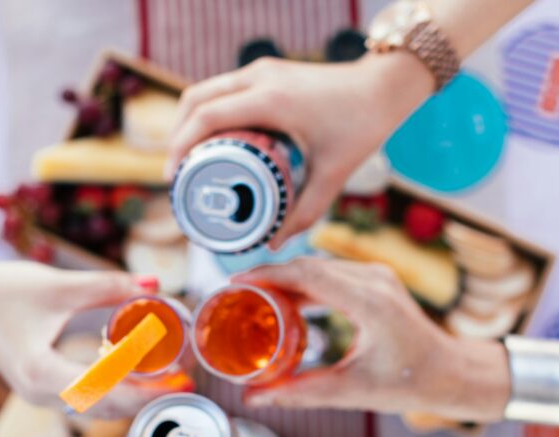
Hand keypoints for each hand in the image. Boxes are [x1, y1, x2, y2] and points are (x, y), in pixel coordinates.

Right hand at [0, 262, 172, 417]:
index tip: (181, 383)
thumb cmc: (2, 291)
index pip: (106, 394)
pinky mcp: (46, 390)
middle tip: (188, 381)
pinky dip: (119, 391)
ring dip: (136, 398)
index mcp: (41, 374)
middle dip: (149, 399)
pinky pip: (90, 400)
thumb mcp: (58, 285)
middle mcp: (41, 395)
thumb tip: (154, 282)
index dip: (147, 393)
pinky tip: (144, 376)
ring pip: (100, 409)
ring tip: (173, 380)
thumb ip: (107, 285)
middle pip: (108, 409)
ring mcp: (42, 397)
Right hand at [167, 54, 432, 247]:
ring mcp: (262, 69)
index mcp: (271, 100)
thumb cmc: (362, 126)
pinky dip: (209, 112)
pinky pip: (223, 89)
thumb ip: (305, 213)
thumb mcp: (333, 176)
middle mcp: (260, 78)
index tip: (173, 179)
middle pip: (194, 100)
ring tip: (189, 161)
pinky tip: (213, 141)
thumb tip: (273, 245)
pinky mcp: (267, 71)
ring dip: (190, 122)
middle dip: (177, 136)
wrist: (384, 87)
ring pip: (205, 91)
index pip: (205, 118)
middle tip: (178, 175)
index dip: (180, 147)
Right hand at [238, 258, 508, 421]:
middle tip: (234, 295)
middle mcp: (374, 280)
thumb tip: (254, 399)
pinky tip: (284, 301)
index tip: (235, 283)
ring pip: (319, 267)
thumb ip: (300, 393)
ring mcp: (377, 276)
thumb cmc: (409, 383)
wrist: (450, 372)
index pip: (307, 275)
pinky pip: (332, 274)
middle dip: (269, 276)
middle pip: (308, 266)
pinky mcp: (377, 280)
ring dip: (285, 279)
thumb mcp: (352, 391)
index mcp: (370, 303)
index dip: (267, 275)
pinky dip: (304, 283)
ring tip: (252, 298)